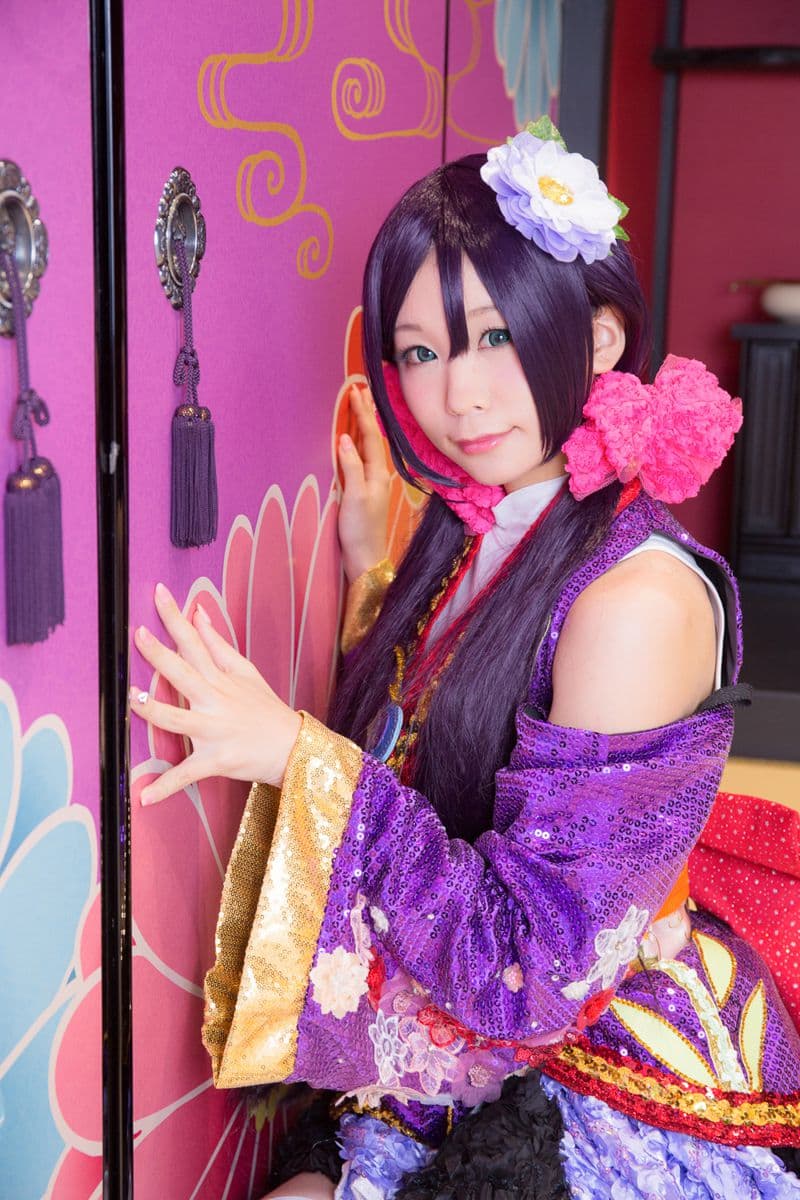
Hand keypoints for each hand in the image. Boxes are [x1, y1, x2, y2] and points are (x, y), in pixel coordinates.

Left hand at [130, 583, 301, 804]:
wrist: (292, 747)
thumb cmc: (266, 710)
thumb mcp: (246, 672)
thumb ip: (218, 644)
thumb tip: (199, 614)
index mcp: (221, 679)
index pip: (195, 642)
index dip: (176, 618)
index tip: (157, 595)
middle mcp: (216, 701)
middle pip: (183, 673)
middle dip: (159, 653)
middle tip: (139, 634)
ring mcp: (214, 731)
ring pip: (177, 718)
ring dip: (152, 711)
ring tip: (130, 699)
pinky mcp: (214, 761)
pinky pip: (187, 774)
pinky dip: (166, 786)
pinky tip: (145, 796)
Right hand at [337, 383, 391, 582]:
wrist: (364, 559)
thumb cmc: (360, 530)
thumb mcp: (355, 496)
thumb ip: (351, 467)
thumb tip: (345, 438)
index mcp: (376, 473)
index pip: (369, 436)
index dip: (362, 413)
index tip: (355, 392)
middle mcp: (376, 476)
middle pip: (371, 438)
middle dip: (365, 414)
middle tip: (360, 391)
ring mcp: (369, 484)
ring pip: (366, 448)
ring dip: (361, 427)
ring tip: (357, 408)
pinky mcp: (361, 493)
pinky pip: (360, 459)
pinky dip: (355, 445)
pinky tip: (351, 443)